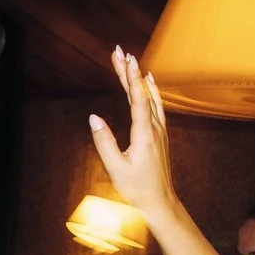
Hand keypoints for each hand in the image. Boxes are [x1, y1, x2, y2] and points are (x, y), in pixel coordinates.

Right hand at [86, 47, 181, 226]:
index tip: (125, 58)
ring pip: (150, 98)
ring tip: (130, 60)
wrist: (160, 203)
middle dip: (130, 71)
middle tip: (119, 50)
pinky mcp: (160, 135)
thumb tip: (93, 117)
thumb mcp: (115, 168)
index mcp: (144, 134)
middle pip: (142, 93)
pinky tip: (149, 82)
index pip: (137, 99)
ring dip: (139, 78)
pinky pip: (156, 106)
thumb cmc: (136, 188)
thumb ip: (104, 141)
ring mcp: (160, 131)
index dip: (131, 77)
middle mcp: (154, 129)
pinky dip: (151, 91)